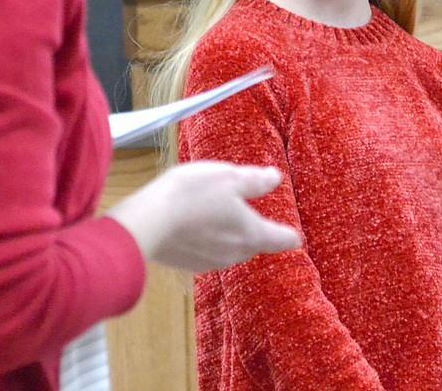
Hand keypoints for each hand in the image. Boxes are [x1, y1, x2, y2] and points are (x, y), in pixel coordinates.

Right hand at [106, 161, 300, 272]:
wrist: (147, 222)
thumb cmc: (192, 194)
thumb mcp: (228, 177)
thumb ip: (255, 180)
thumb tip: (275, 178)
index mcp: (251, 233)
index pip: (282, 239)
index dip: (288, 234)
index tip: (293, 234)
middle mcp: (235, 254)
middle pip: (253, 242)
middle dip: (250, 226)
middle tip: (239, 205)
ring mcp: (211, 262)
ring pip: (229, 247)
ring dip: (225, 231)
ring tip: (211, 209)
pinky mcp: (189, 264)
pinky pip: (206, 250)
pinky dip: (205, 237)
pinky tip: (190, 221)